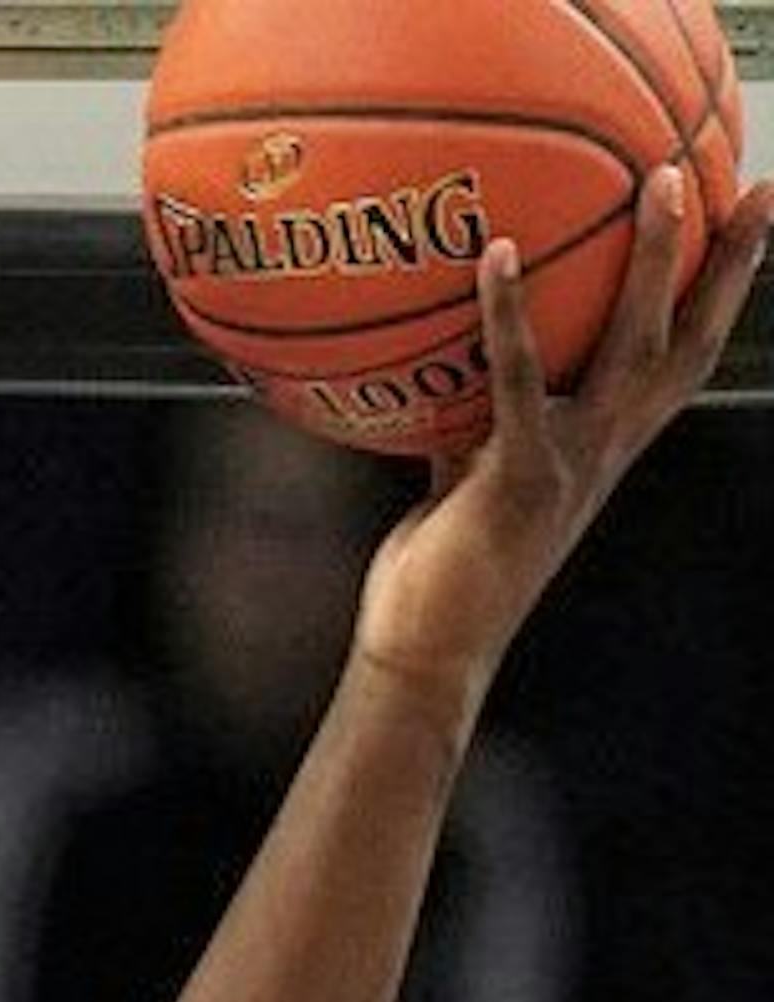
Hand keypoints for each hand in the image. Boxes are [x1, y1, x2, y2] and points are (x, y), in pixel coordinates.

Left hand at [353, 166, 773, 723]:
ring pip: (631, 345)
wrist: (427, 657)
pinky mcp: (520, 478)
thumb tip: (450, 360)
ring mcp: (571, 464)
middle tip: (753, 184)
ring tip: (657, 178)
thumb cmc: (441, 577)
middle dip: (727, 265)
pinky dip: (511, 314)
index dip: (722, 297)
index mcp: (603, 452)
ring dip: (652, 260)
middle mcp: (604, 453)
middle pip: (688, 342)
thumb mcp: (468, 480)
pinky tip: (500, 251)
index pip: (681, 363)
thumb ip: (475, 421)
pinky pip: (520, 381)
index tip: (749, 225)